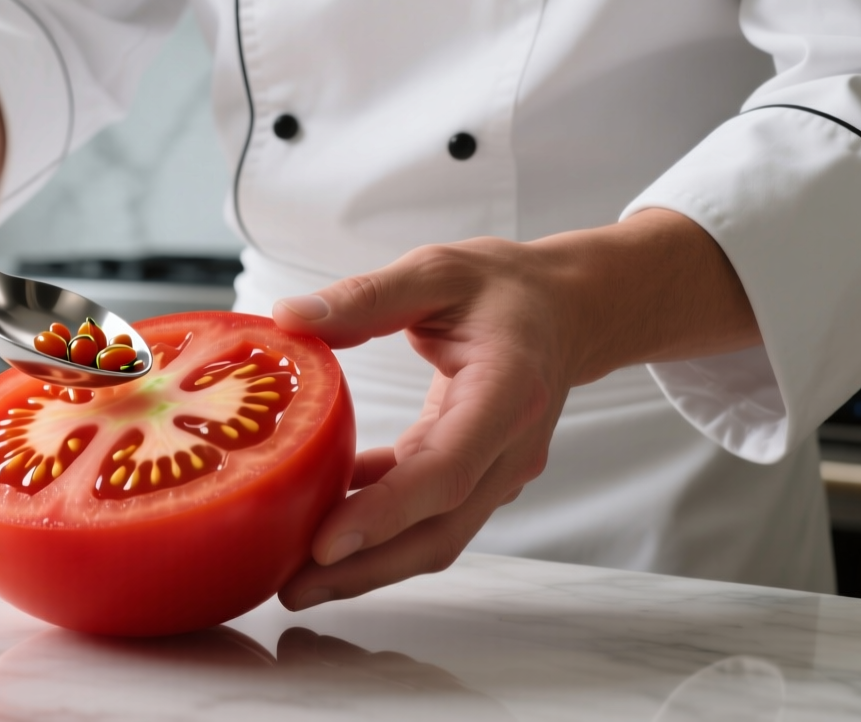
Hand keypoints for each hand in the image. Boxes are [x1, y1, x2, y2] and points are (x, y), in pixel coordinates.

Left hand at [271, 208, 760, 608]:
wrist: (570, 309)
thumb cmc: (505, 287)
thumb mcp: (436, 270)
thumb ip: (366, 297)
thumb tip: (290, 317)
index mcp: (507, 392)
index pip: (446, 470)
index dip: (386, 513)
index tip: (324, 544)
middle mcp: (510, 446)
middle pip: (440, 530)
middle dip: (365, 567)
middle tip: (291, 589)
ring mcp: (500, 470)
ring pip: (435, 537)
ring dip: (367, 563)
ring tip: (296, 578)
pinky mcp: (479, 477)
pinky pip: (428, 515)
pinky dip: (378, 526)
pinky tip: (322, 518)